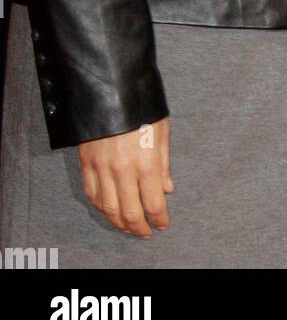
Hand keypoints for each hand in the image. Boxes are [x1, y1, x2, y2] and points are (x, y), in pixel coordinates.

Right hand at [78, 117, 173, 237]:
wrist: (111, 87)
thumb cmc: (142, 105)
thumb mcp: (162, 129)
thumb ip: (163, 162)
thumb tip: (167, 188)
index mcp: (146, 162)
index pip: (153, 203)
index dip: (159, 218)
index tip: (163, 224)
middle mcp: (123, 170)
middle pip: (130, 212)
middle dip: (139, 227)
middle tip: (145, 232)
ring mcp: (102, 168)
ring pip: (109, 208)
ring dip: (119, 222)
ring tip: (128, 226)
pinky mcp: (86, 163)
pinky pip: (92, 194)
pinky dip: (100, 206)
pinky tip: (109, 208)